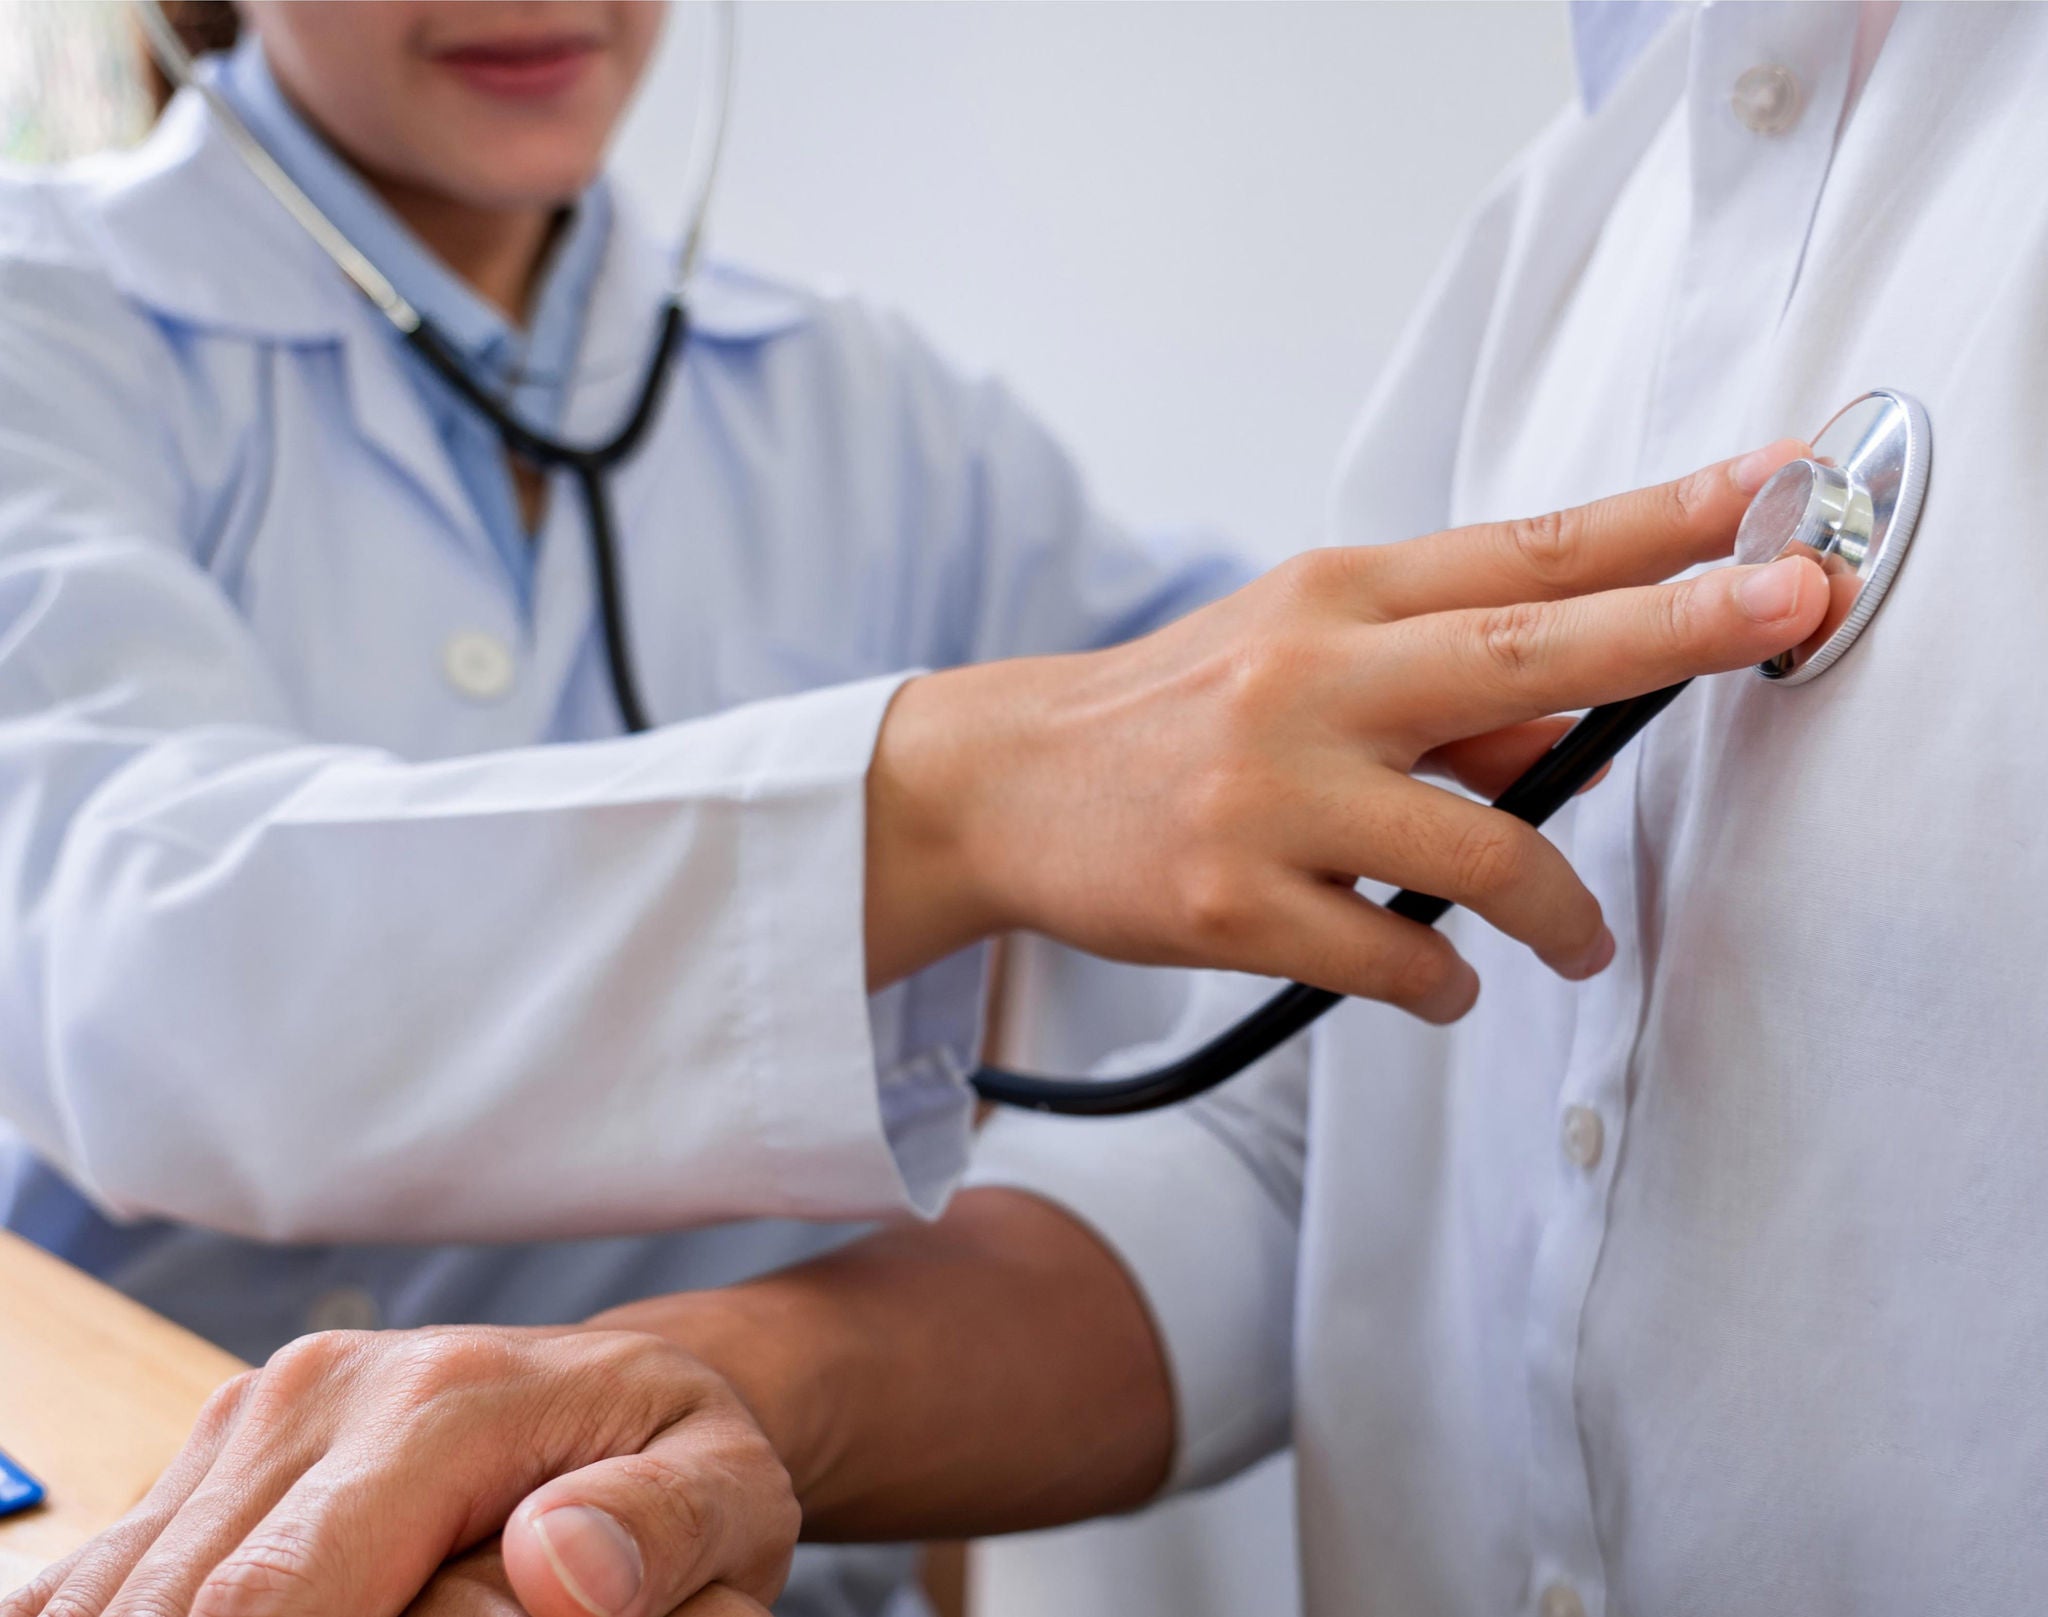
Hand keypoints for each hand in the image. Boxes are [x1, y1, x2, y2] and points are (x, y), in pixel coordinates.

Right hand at [1, 1327, 796, 1616]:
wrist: (623, 1396)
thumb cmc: (676, 1460)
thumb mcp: (724, 1496)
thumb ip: (653, 1532)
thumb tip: (558, 1571)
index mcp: (447, 1400)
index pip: (287, 1597)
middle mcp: (323, 1389)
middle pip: (199, 1605)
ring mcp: (253, 1416)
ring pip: (134, 1593)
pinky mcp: (213, 1456)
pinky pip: (112, 1576)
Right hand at [867, 443, 1826, 1016]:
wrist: (1004, 783)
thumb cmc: (1174, 712)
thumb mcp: (1303, 655)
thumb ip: (1446, 684)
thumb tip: (1594, 719)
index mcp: (1337, 596)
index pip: (1527, 548)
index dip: (1660, 518)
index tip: (1777, 487)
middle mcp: (1308, 675)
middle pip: (1523, 646)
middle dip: (1675, 627)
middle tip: (1795, 601)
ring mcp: (1269, 791)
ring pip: (1479, 849)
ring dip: (1561, 910)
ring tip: (1581, 942)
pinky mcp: (1232, 900)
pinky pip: (1394, 957)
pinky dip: (1444, 980)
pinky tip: (1445, 979)